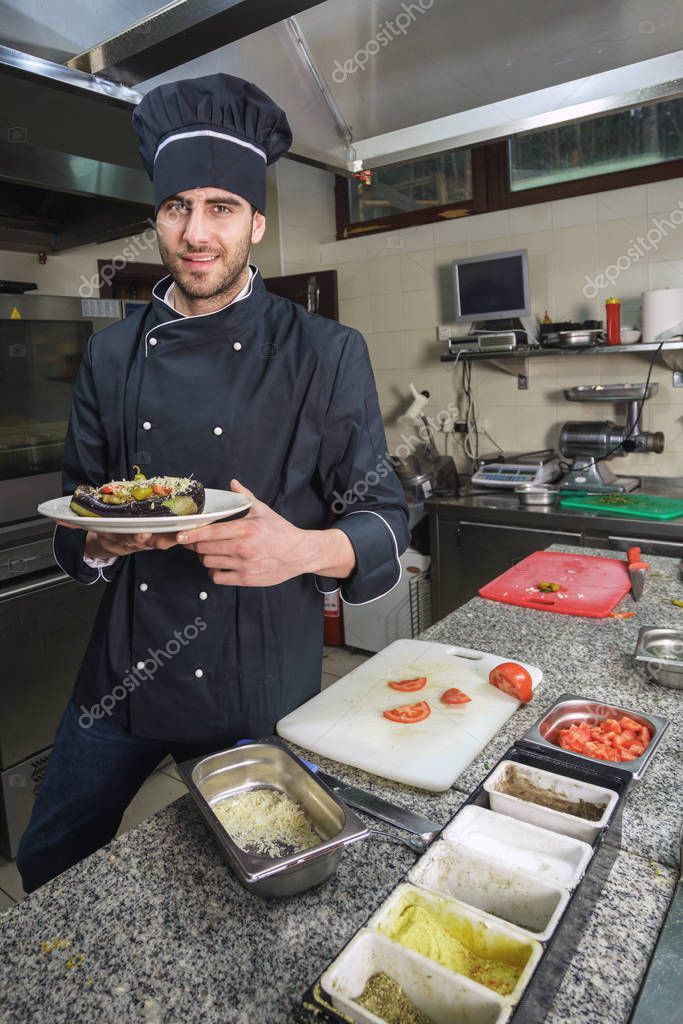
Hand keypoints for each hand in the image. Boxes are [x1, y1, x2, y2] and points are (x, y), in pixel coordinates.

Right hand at [57, 521, 178, 557]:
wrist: (108, 545)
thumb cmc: (104, 529)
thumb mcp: (91, 527)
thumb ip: (75, 523)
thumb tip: (56, 519)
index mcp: (119, 538)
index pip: (128, 538)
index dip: (135, 538)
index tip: (142, 534)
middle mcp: (134, 542)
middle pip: (149, 542)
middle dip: (161, 539)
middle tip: (173, 534)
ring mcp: (147, 542)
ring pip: (162, 542)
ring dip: (174, 538)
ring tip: (185, 532)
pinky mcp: (157, 539)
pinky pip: (169, 539)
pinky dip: (180, 535)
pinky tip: (190, 529)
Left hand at [176, 480, 311, 586]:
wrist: (300, 553)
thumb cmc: (281, 531)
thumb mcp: (263, 510)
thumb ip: (244, 497)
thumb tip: (233, 483)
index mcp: (245, 528)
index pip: (210, 532)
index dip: (191, 534)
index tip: (180, 534)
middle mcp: (243, 548)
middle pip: (204, 549)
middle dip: (195, 545)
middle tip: (194, 541)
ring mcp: (244, 565)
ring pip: (208, 563)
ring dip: (204, 558)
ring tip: (208, 552)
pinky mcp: (246, 579)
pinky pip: (217, 577)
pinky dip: (214, 571)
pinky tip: (219, 564)